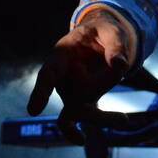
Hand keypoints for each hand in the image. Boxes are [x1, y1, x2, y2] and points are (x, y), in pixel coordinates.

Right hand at [26, 8, 133, 144]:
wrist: (101, 36)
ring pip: (80, 111)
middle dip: (95, 111)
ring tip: (124, 120)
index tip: (34, 111)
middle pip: (71, 100)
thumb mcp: (110, 30)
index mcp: (61, 55)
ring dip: (103, 117)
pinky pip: (88, 113)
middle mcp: (62, 77)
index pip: (48, 74)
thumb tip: (120, 64)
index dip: (41, 92)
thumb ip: (115, 45)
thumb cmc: (101, 31)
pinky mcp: (83, 98)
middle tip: (123, 118)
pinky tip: (110, 126)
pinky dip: (103, 119)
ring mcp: (71, 90)